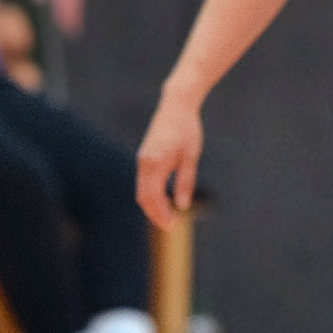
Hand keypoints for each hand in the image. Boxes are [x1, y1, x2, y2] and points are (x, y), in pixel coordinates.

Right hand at [135, 85, 202, 228]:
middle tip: (170, 226)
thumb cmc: (187, 129)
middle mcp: (144, 162)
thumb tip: (183, 206)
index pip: (152, 197)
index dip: (160, 214)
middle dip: (155, 214)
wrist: (177, 105)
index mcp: (155, 163)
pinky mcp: (145, 156)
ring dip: (152, 205)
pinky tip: (163, 201)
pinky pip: (144, 181)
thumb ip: (185, 182)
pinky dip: (151, 194)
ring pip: (141, 190)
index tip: (172, 225)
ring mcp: (142, 159)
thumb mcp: (191, 157)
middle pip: (143, 197)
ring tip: (167, 217)